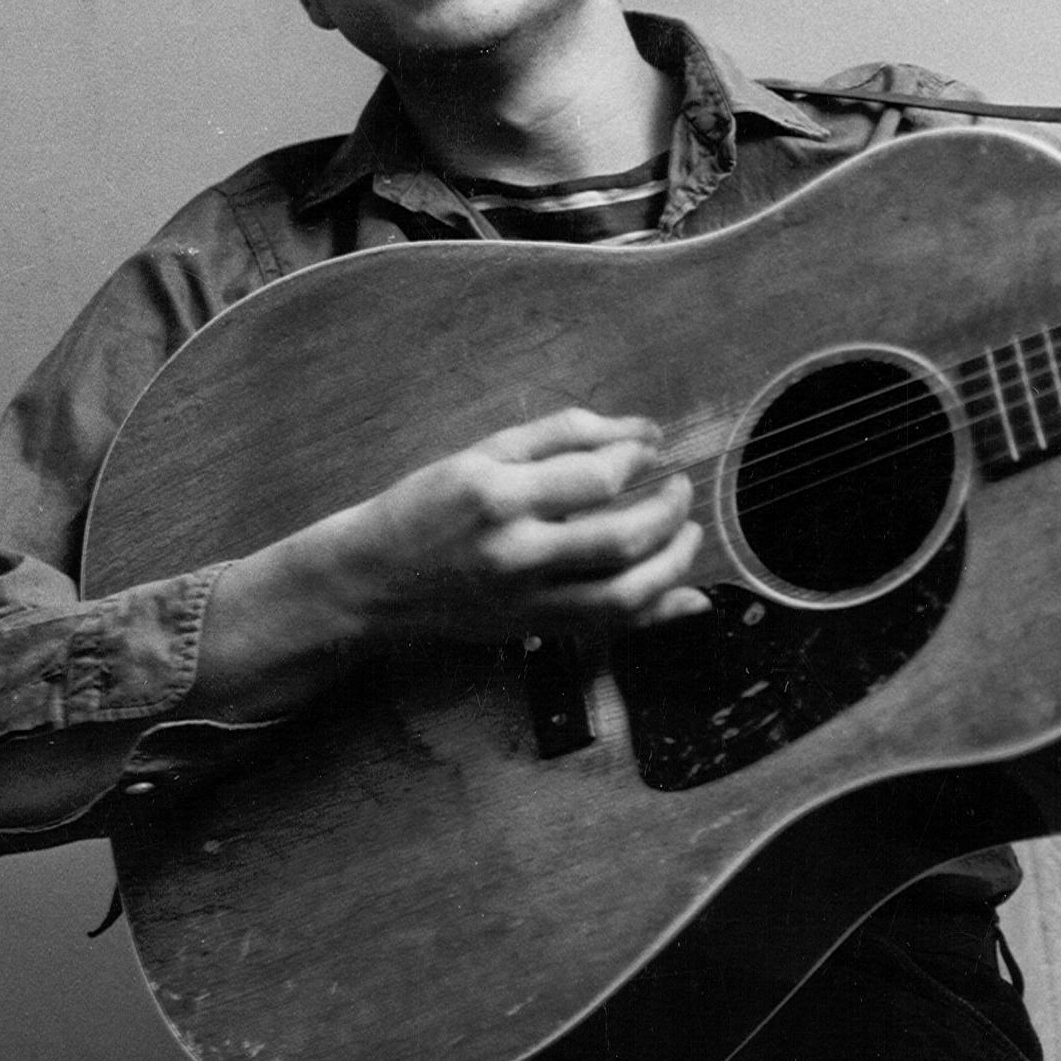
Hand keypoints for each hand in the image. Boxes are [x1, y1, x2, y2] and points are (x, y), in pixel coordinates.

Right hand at [195, 407, 709, 721]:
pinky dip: (660, 613)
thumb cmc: (426, 506)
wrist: (370, 582)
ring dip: (675, 563)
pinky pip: (612, 628)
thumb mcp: (481, 454)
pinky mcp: (534, 630)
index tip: (651, 447)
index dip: (638, 457)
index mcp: (496, 495)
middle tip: (680, 490)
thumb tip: (640, 430)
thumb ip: (560, 436)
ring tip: (687, 533)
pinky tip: (690, 596)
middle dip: (669, 512)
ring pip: (625, 595)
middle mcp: (514, 552)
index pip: (596, 477)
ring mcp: (526, 600)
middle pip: (622, 539)